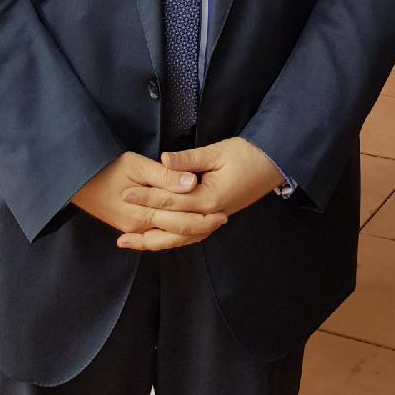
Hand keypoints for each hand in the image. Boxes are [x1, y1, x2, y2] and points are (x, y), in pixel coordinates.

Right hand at [71, 152, 226, 250]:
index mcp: (143, 213)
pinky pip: (155, 236)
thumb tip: (192, 184)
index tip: (224, 209)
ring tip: (209, 224)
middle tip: (223, 218)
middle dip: (201, 227)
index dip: (204, 216)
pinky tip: (185, 230)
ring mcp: (132, 229)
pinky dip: (172, 234)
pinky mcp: (128, 227)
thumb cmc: (106, 167)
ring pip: (167, 238)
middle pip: (177, 232)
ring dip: (188, 233)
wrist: (75, 180)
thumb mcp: (136, 165)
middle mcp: (138, 227)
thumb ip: (165, 177)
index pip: (181, 220)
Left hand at [116, 138, 284, 250]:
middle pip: (171, 226)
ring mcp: (214, 220)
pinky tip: (158, 239)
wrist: (275, 164)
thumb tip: (162, 160)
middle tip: (119, 227)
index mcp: (209, 199)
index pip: (171, 201)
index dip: (147, 196)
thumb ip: (189, 160)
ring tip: (130, 243)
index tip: (126, 193)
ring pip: (180, 238)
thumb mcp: (218, 151)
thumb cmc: (249, 155)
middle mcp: (210, 215)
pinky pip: (190, 236)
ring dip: (154, 241)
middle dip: (144, 224)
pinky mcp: (217, 218)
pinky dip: (172, 240)